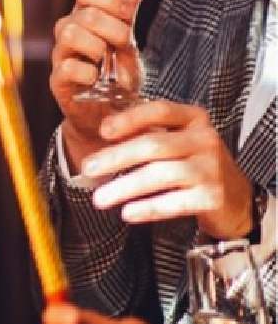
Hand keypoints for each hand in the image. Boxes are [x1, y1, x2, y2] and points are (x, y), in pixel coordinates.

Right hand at [49, 0, 144, 166]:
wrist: (111, 115)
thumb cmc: (118, 77)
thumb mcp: (128, 44)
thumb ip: (127, 16)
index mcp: (85, 18)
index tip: (127, 14)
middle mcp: (68, 33)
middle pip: (84, 13)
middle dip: (113, 27)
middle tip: (124, 43)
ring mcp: (60, 56)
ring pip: (70, 33)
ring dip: (98, 47)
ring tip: (107, 61)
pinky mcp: (57, 80)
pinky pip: (67, 67)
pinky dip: (88, 72)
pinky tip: (97, 79)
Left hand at [80, 100, 254, 237]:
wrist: (235, 198)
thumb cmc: (195, 164)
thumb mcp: (176, 141)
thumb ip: (146, 134)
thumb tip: (104, 136)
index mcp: (193, 119)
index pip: (159, 111)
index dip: (129, 119)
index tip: (103, 131)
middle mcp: (205, 140)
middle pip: (153, 145)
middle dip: (115, 158)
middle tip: (88, 169)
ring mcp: (211, 168)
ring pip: (159, 175)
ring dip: (124, 187)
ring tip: (100, 199)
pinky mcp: (212, 196)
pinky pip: (173, 202)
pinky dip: (147, 208)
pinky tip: (128, 212)